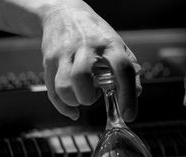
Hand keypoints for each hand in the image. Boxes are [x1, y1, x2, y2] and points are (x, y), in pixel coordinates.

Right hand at [41, 3, 140, 120]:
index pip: (122, 69)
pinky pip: (52, 91)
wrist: (64, 13)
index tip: (129, 114)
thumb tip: (137, 94)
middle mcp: (85, 47)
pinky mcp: (49, 60)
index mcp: (109, 45)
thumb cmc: (97, 36)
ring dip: (74, 100)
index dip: (127, 94)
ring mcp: (64, 53)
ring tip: (83, 94)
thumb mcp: (119, 48)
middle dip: (89, 97)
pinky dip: (63, 107)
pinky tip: (73, 110)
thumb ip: (130, 72)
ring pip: (63, 87)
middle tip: (95, 95)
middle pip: (82, 78)